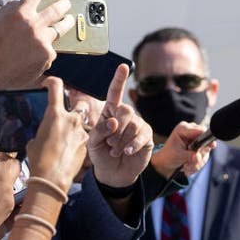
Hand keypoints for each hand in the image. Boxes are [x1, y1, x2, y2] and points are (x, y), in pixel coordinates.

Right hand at [0, 0, 73, 89]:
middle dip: (64, 4)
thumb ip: (9, 10)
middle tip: (67, 3)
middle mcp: (33, 24)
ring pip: (62, 27)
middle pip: (56, 9)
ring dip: (67, 21)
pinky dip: (48, 47)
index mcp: (19, 14)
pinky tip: (42, 50)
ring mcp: (43, 39)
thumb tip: (19, 1)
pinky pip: (52, 47)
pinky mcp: (48, 54)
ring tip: (69, 19)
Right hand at [25, 76, 88, 191]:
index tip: (49, 84)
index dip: (52, 82)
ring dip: (77, 127)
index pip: (56, 86)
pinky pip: (83, 137)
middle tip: (67, 115)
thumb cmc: (39, 160)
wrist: (52, 179)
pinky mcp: (87, 144)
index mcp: (54, 115)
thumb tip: (45, 134)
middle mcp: (71, 119)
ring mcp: (81, 132)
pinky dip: (78, 140)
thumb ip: (43, 131)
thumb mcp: (34, 140)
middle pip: (79, 104)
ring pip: (83, 122)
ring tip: (66, 138)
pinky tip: (69, 151)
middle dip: (75, 107)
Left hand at [88, 64, 153, 187]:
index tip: (123, 66)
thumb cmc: (101, 155)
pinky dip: (132, 145)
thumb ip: (99, 130)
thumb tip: (113, 121)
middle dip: (116, 128)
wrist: (114, 173)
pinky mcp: (147, 136)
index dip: (119, 80)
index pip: (114, 93)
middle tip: (109, 143)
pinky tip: (126, 152)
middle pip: (125, 110)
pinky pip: (142, 136)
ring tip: (116, 151)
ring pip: (133, 125)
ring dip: (122, 141)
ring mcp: (138, 125)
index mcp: (110, 113)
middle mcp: (125, 116)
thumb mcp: (92, 142)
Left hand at [151, 122, 213, 177]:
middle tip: (188, 164)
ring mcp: (197, 139)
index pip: (201, 131)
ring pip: (206, 151)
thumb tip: (199, 157)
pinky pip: (205, 155)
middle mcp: (192, 131)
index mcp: (183, 128)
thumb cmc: (169, 156)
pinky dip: (198, 163)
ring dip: (198, 162)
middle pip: (206, 141)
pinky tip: (188, 166)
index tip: (208, 148)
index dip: (206, 139)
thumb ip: (190, 156)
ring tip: (186, 167)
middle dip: (199, 155)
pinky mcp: (200, 147)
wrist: (166, 162)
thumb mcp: (179, 156)